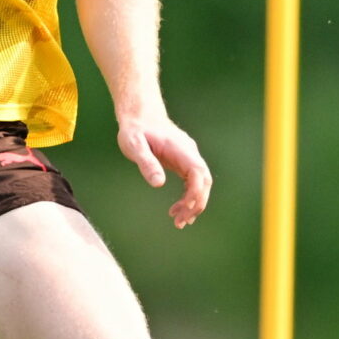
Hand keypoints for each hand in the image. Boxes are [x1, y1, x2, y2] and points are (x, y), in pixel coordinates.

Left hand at [118, 112, 212, 228]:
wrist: (140, 116)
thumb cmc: (135, 129)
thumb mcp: (134, 144)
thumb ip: (146, 162)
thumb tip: (158, 183)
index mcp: (180, 148)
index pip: (197, 171)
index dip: (195, 191)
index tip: (184, 208)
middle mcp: (189, 152)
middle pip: (204, 180)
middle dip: (196, 203)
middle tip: (181, 222)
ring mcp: (188, 157)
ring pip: (201, 183)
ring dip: (193, 203)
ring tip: (179, 221)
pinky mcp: (183, 162)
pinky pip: (192, 182)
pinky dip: (188, 197)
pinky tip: (178, 209)